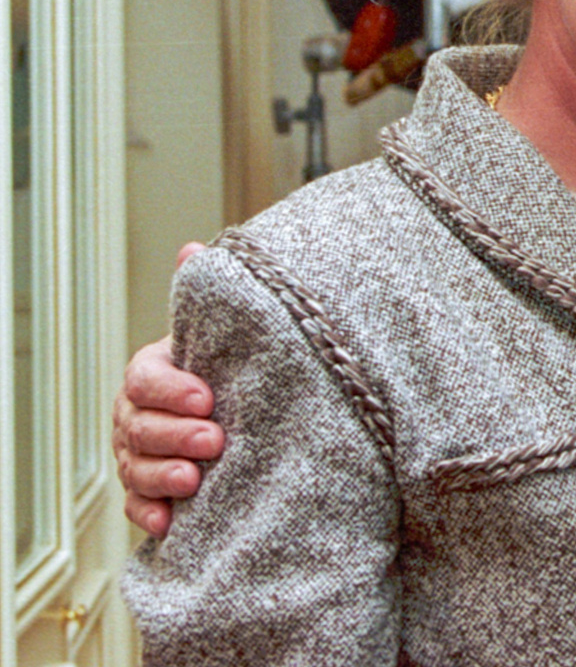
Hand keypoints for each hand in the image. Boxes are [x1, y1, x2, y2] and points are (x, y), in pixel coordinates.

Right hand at [115, 244, 224, 537]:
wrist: (246, 411)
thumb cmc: (230, 367)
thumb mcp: (224, 336)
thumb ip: (210, 302)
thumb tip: (194, 249)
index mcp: (153, 372)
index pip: (145, 378)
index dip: (171, 389)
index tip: (208, 397)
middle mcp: (138, 413)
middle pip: (138, 426)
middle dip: (174, 434)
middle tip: (214, 440)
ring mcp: (139, 453)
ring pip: (135, 465)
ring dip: (161, 475)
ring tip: (193, 481)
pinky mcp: (151, 490)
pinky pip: (138, 504)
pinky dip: (149, 513)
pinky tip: (169, 521)